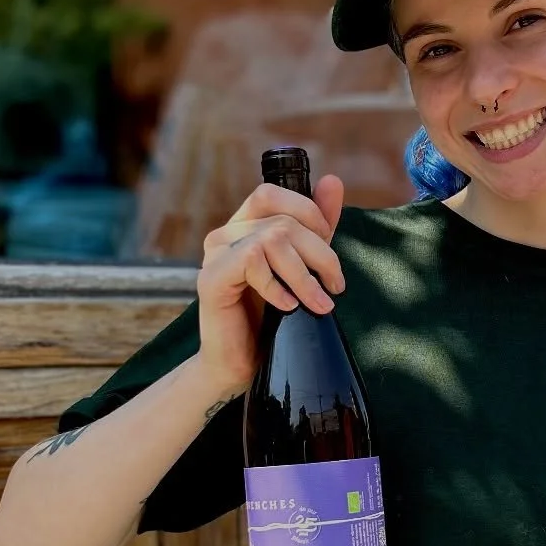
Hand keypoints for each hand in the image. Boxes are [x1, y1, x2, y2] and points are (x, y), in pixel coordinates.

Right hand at [195, 174, 345, 396]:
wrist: (237, 364)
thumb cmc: (267, 319)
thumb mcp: (301, 266)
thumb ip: (316, 228)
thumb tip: (333, 181)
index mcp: (243, 226)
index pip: (273, 194)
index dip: (308, 213)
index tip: (329, 248)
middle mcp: (225, 234)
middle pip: (281, 219)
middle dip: (320, 252)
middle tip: (335, 285)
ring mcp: (214, 255)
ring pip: (272, 239)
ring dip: (305, 275)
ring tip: (319, 303)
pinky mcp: (211, 278)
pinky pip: (252, 263)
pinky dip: (277, 287)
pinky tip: (288, 307)